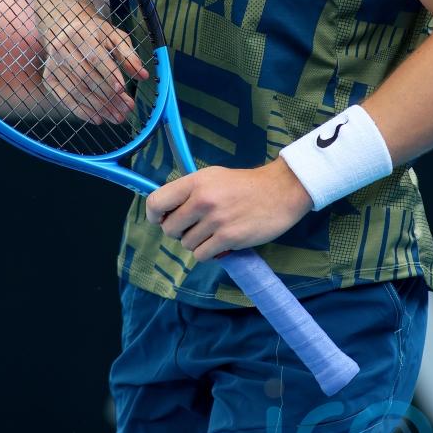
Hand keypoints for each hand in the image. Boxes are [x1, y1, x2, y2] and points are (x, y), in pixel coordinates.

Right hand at [41, 11, 147, 123]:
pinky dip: (81, 111)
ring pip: (77, 90)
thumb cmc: (95, 34)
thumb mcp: (114, 37)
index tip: (122, 90)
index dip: (108, 75)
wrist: (65, 28)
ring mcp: (52, 64)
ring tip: (116, 117)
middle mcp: (62, 48)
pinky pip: (64, 98)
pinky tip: (98, 118)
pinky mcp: (48, 77)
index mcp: (81, 33)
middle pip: (86, 77)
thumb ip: (129, 55)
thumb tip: (144, 75)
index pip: (95, 57)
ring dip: (98, 107)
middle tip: (125, 110)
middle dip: (107, 96)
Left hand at [145, 158, 312, 260]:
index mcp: (195, 182)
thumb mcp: (213, 177)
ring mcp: (215, 220)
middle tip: (196, 226)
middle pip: (169, 229)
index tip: (161, 219)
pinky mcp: (228, 238)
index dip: (154, 215)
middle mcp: (202, 200)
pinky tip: (222, 241)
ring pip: (186, 244)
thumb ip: (189, 191)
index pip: (156, 202)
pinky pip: (202, 255)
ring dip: (197, 242)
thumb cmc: (244, 185)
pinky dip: (209, 252)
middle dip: (179, 231)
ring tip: (214, 231)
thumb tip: (165, 212)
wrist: (279, 191)